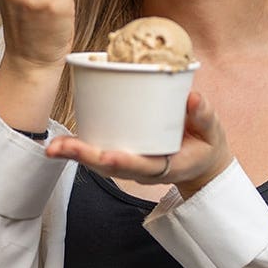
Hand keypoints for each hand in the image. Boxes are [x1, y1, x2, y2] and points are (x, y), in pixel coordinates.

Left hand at [46, 92, 233, 197]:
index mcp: (167, 167)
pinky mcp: (125, 153)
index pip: (141, 167)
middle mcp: (143, 170)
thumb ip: (204, 116)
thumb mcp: (213, 132)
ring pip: (100, 164)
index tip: (106, 156)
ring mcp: (132, 164)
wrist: (201, 161)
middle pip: (110, 167)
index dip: (123, 162)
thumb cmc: (206, 144)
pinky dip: (82, 147)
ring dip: (76, 154)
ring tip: (53, 146)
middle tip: (58, 148)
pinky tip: (63, 139)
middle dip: (84, 158)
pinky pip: (101, 152)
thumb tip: (192, 98)